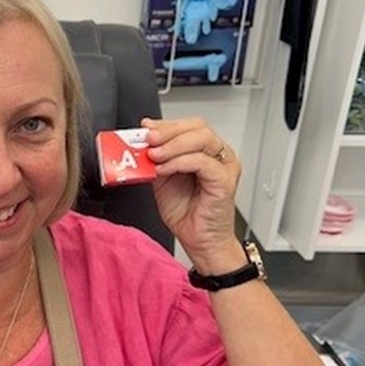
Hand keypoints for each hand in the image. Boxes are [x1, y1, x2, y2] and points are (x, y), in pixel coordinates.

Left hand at [142, 118, 244, 273]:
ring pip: (202, 139)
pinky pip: (202, 162)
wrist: (199, 241)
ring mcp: (224, 167)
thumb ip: (154, 159)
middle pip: (197, 127)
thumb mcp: (162, 178)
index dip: (166, 124)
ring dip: (173, 144)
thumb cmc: (186, 212)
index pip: (188, 125)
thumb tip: (140, 142)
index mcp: (204, 151)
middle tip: (148, 139)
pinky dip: (179, 162)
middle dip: (168, 130)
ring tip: (154, 155)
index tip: (145, 128)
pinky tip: (164, 169)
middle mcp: (218, 155)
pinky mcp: (225, 181)